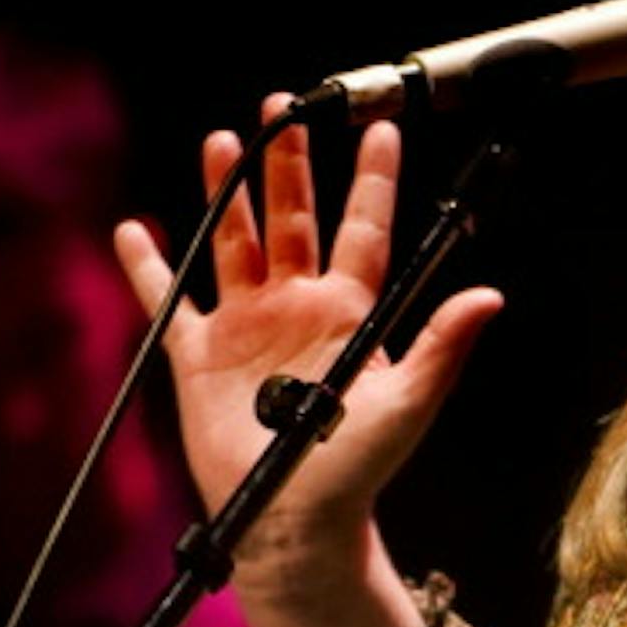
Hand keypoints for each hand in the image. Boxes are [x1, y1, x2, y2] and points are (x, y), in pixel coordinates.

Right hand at [113, 97, 502, 548]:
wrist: (294, 520)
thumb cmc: (359, 467)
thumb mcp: (409, 403)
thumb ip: (444, 346)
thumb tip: (491, 296)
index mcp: (350, 310)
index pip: (363, 228)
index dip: (372, 179)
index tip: (382, 128)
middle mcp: (298, 306)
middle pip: (294, 218)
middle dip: (289, 163)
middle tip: (285, 106)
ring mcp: (247, 327)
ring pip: (236, 242)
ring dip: (228, 193)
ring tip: (223, 139)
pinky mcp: (198, 357)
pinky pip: (168, 301)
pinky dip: (149, 267)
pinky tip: (135, 230)